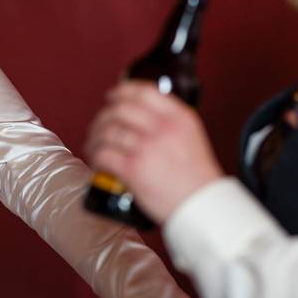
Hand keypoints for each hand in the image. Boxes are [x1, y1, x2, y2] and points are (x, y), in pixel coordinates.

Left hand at [86, 81, 223, 223]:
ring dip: (96, 137)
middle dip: (104, 116)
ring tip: (94, 144)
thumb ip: (170, 123)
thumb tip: (142, 115)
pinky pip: (104, 153)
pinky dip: (96, 155)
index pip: (143, 91)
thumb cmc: (198, 178)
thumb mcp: (191, 137)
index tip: (112, 96)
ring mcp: (146, 147)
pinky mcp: (133, 168)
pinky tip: (97, 160)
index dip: (122, 91)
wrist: (203, 206)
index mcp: (179, 117)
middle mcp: (162, 128)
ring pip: (108, 130)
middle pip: (121, 109)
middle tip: (100, 125)